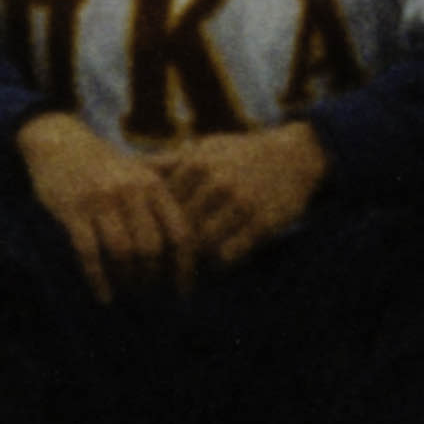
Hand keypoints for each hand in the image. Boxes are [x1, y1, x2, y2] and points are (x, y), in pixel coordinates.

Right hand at [16, 107, 183, 305]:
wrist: (60, 142)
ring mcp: (100, 200)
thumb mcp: (140, 172)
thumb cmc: (105, 166)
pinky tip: (104, 296)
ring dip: (127, 279)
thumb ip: (165, 201)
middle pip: (152, 248)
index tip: (183, 292)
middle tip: (148, 292)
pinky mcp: (73, 210)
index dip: (185, 268)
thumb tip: (194, 241)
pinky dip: (99, 280)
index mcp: (153, 184)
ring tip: (127, 290)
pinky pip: (89, 254)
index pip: (179, 233)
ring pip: (123, 252)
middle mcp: (130, 191)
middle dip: (152, 277)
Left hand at [142, 120, 326, 278]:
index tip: (138, 245)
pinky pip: (227, 256)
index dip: (146, 227)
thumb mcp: (205, 149)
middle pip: (175, 227)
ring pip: (199, 245)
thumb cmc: (241, 155)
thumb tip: (127, 167)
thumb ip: (169, 161)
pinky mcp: (262, 224)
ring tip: (176, 274)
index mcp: (197, 165)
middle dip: (162, 250)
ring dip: (187, 262)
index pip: (158, 205)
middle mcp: (217, 184)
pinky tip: (209, 268)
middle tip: (149, 271)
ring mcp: (240, 205)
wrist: (295, 156)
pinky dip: (214, 266)